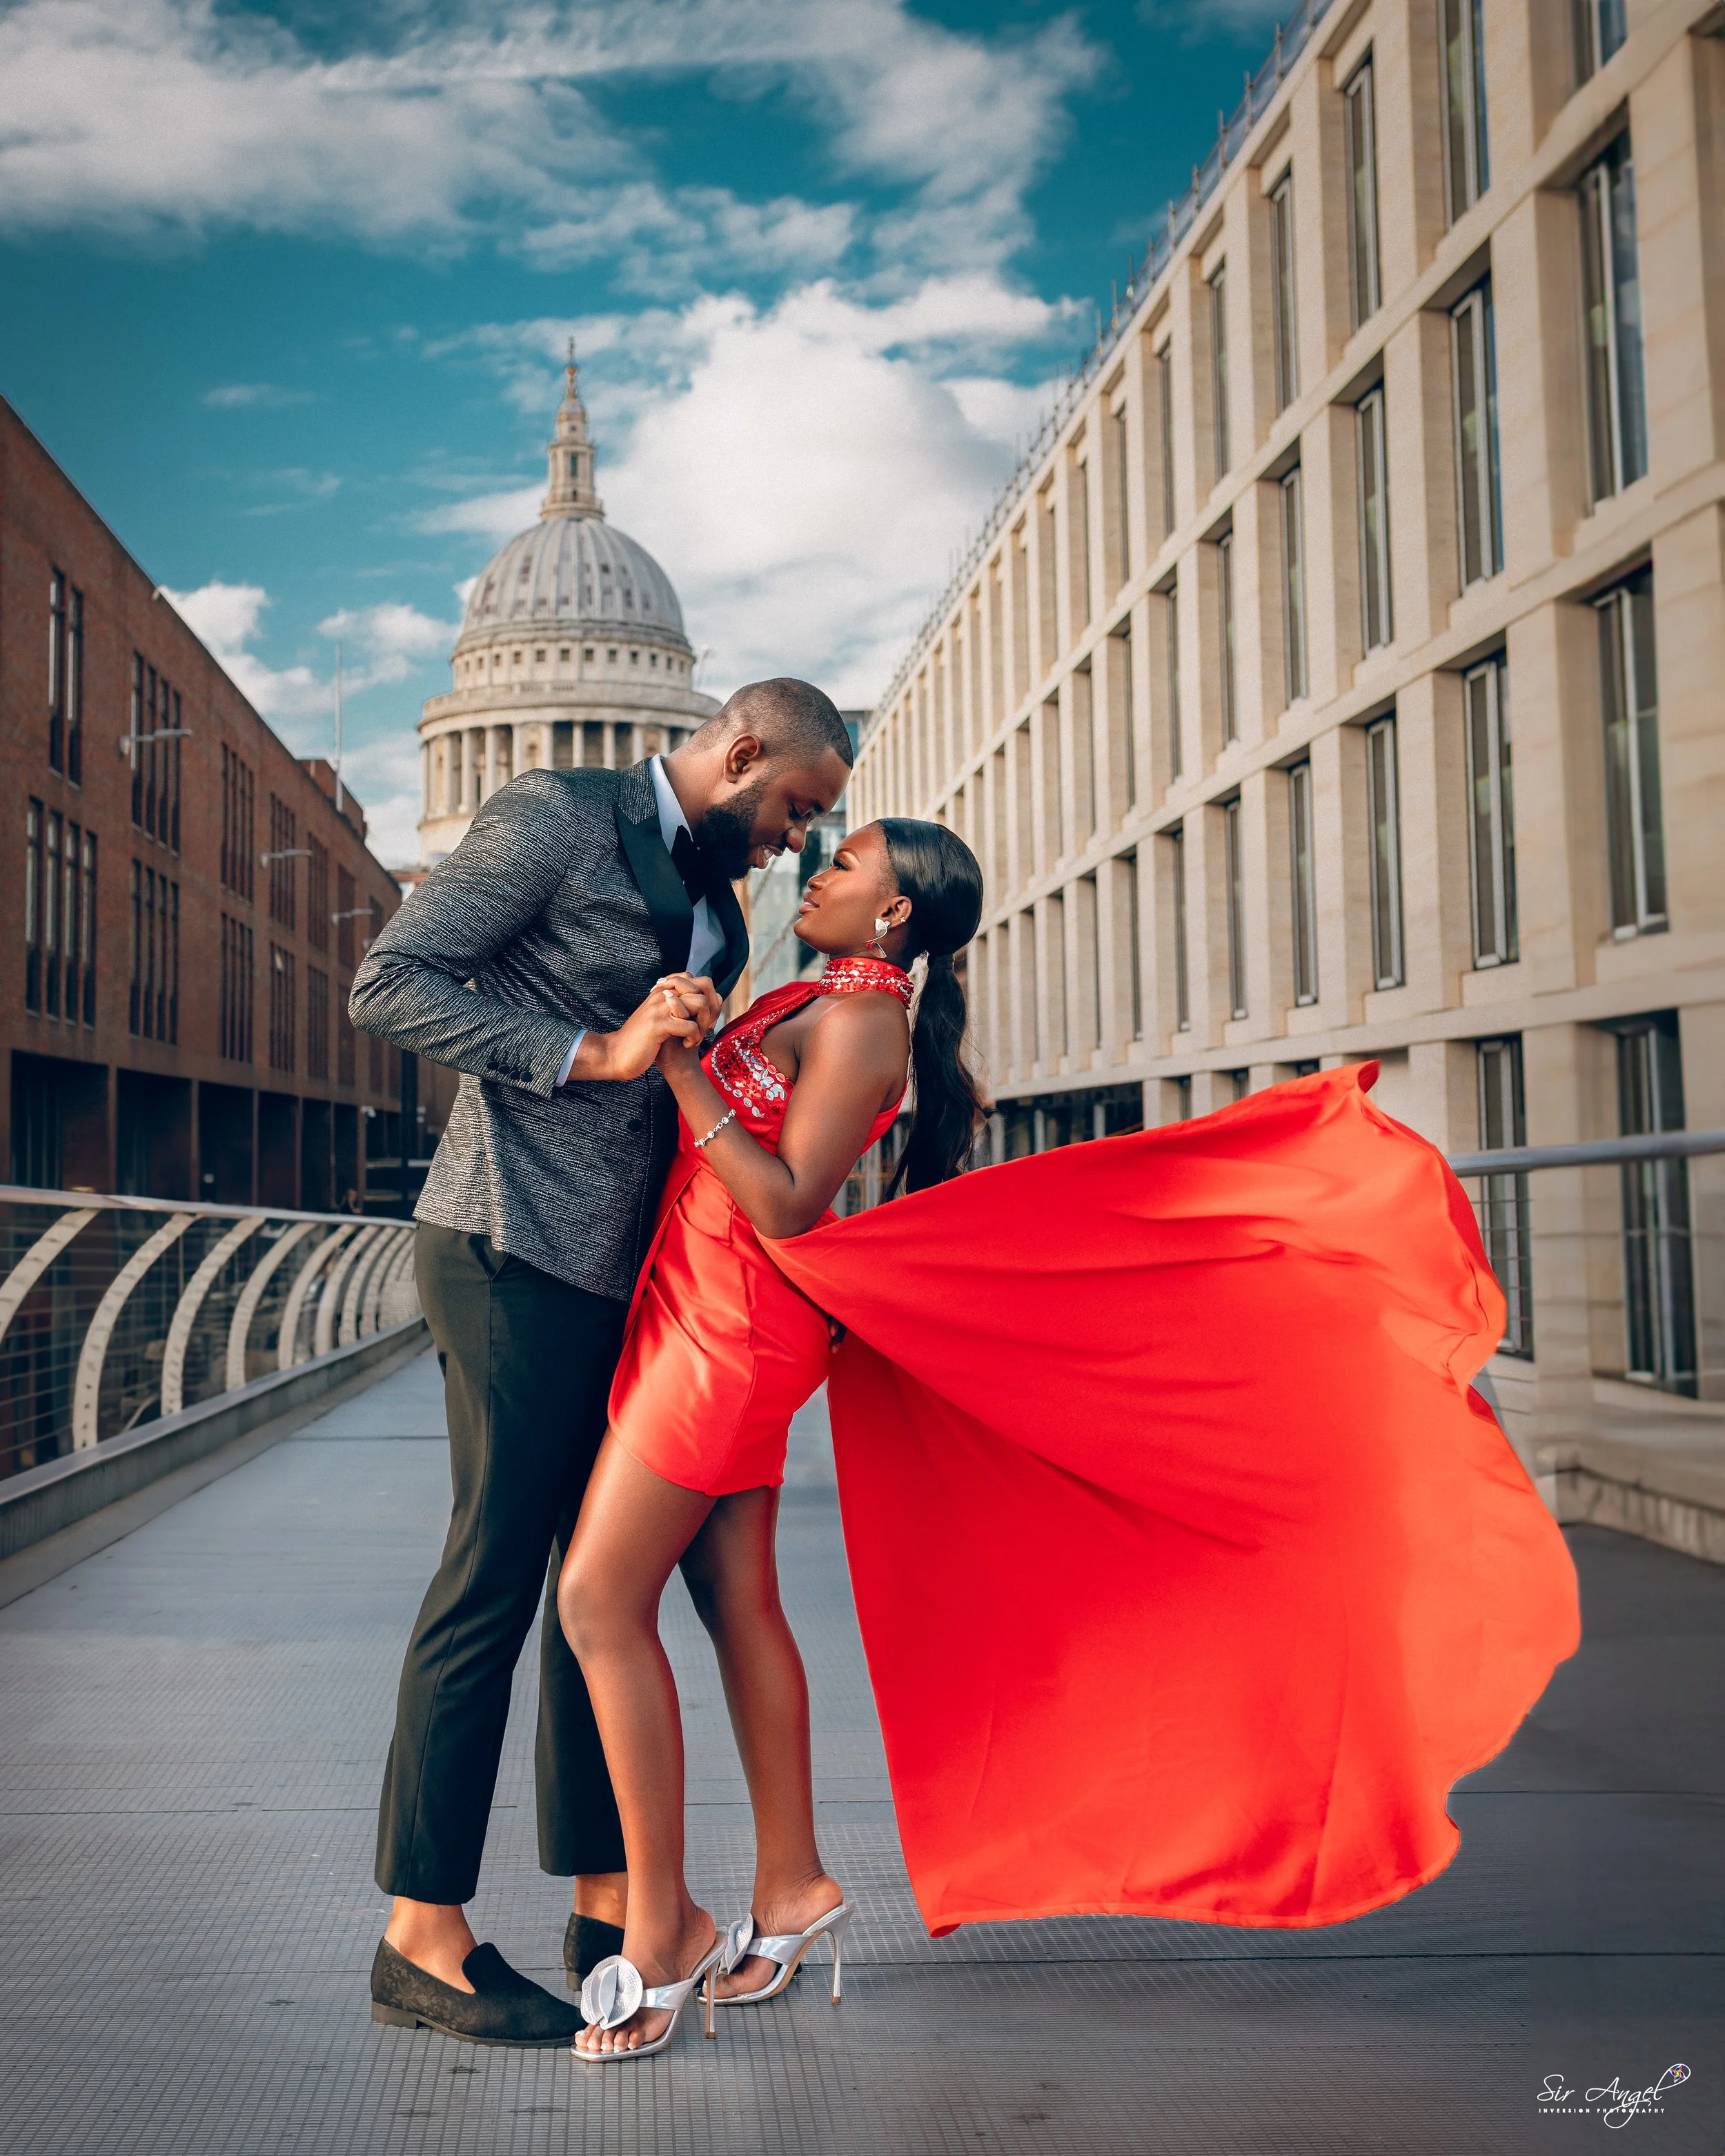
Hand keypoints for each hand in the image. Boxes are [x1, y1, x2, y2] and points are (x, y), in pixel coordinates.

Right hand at [569, 974, 721, 1083]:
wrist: (616, 1054)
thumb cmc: (641, 1039)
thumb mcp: (661, 1017)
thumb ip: (678, 1005)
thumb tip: (707, 998)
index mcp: (663, 990)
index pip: (697, 980)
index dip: (708, 999)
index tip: (703, 1018)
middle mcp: (662, 994)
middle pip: (703, 988)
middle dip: (711, 1010)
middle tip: (703, 1028)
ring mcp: (660, 1008)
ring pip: (700, 1004)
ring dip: (704, 1024)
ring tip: (695, 1037)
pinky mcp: (658, 1025)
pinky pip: (690, 1026)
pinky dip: (694, 1038)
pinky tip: (686, 1045)